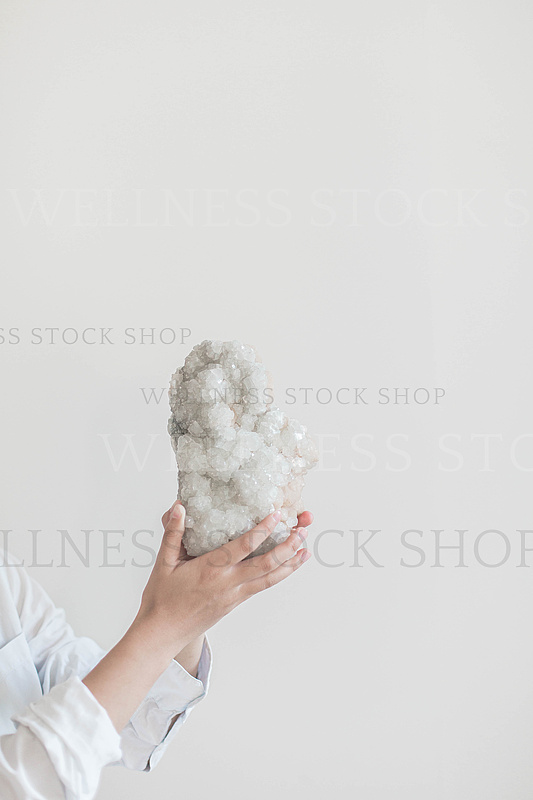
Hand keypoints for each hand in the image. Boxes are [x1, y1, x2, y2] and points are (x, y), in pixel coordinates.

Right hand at [135, 502, 312, 658]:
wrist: (162, 634)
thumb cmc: (161, 598)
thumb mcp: (164, 562)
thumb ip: (173, 533)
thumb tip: (178, 506)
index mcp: (211, 570)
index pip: (243, 547)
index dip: (262, 530)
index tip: (276, 514)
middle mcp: (228, 583)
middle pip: (267, 564)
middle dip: (288, 546)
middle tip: (302, 529)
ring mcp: (235, 595)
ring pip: (270, 579)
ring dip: (290, 563)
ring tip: (306, 549)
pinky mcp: (236, 603)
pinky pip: (263, 587)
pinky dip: (279, 575)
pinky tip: (288, 567)